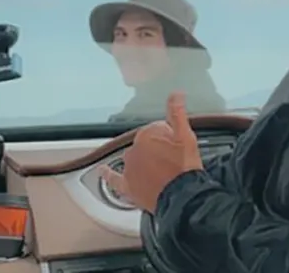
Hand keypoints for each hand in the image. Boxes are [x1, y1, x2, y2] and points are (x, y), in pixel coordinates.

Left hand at [101, 91, 204, 212]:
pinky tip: (102, 171)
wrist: (181, 196)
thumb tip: (175, 93)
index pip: (157, 130)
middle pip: (145, 145)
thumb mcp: (186, 135)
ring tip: (161, 172)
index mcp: (146, 135)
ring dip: (143, 162)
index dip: (169, 138)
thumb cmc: (185, 166)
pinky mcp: (127, 186)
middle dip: (157, 150)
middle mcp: (133, 150)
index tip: (177, 147)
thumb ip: (177, 113)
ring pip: (134, 160)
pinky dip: (107, 174)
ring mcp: (129, 168)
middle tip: (172, 160)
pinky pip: (113, 179)